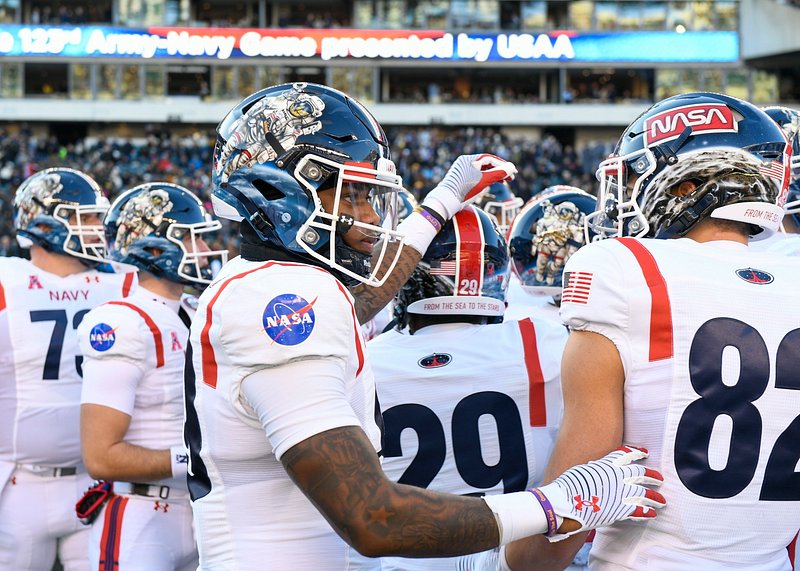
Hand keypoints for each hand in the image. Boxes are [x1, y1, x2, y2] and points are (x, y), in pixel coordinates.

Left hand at [422, 153, 516, 219]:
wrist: (446, 201)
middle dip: (499, 171)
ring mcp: (463, 171)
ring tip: (504, 182)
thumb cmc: (464, 189)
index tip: (513, 171)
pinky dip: (486, 180)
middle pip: (487, 164)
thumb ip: (499, 173)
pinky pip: (477, 177)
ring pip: (482, 171)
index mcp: (468, 159)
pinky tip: (492, 185)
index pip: (490, 159)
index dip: (503, 164)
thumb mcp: (484, 181)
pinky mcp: (462, 180)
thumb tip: (512, 167)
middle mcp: (465, 163)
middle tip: (511, 178)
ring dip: (494, 176)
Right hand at [535, 445, 664, 541]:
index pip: (626, 454)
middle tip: (659, 478)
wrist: (565, 503)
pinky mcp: (621, 509)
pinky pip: (639, 510)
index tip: (644, 452)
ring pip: (644, 492)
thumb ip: (595, 469)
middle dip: (652, 475)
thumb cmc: (568, 486)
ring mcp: (620, 492)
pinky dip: (647, 512)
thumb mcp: (582, 470)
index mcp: (606, 464)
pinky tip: (652, 513)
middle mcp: (617, 476)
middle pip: (640, 472)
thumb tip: (598, 469)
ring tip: (662, 501)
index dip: (636, 453)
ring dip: (655, 497)